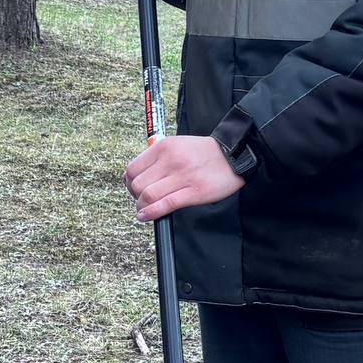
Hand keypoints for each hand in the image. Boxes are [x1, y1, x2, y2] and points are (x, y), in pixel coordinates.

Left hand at [125, 136, 244, 223]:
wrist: (234, 153)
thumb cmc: (204, 153)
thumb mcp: (177, 145)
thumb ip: (157, 159)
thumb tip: (137, 178)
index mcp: (164, 147)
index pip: (132, 169)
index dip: (128, 183)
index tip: (133, 190)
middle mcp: (170, 160)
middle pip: (137, 185)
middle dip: (135, 197)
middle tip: (141, 201)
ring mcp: (182, 176)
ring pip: (148, 196)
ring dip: (142, 207)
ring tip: (145, 210)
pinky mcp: (194, 192)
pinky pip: (165, 205)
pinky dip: (151, 213)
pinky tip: (146, 216)